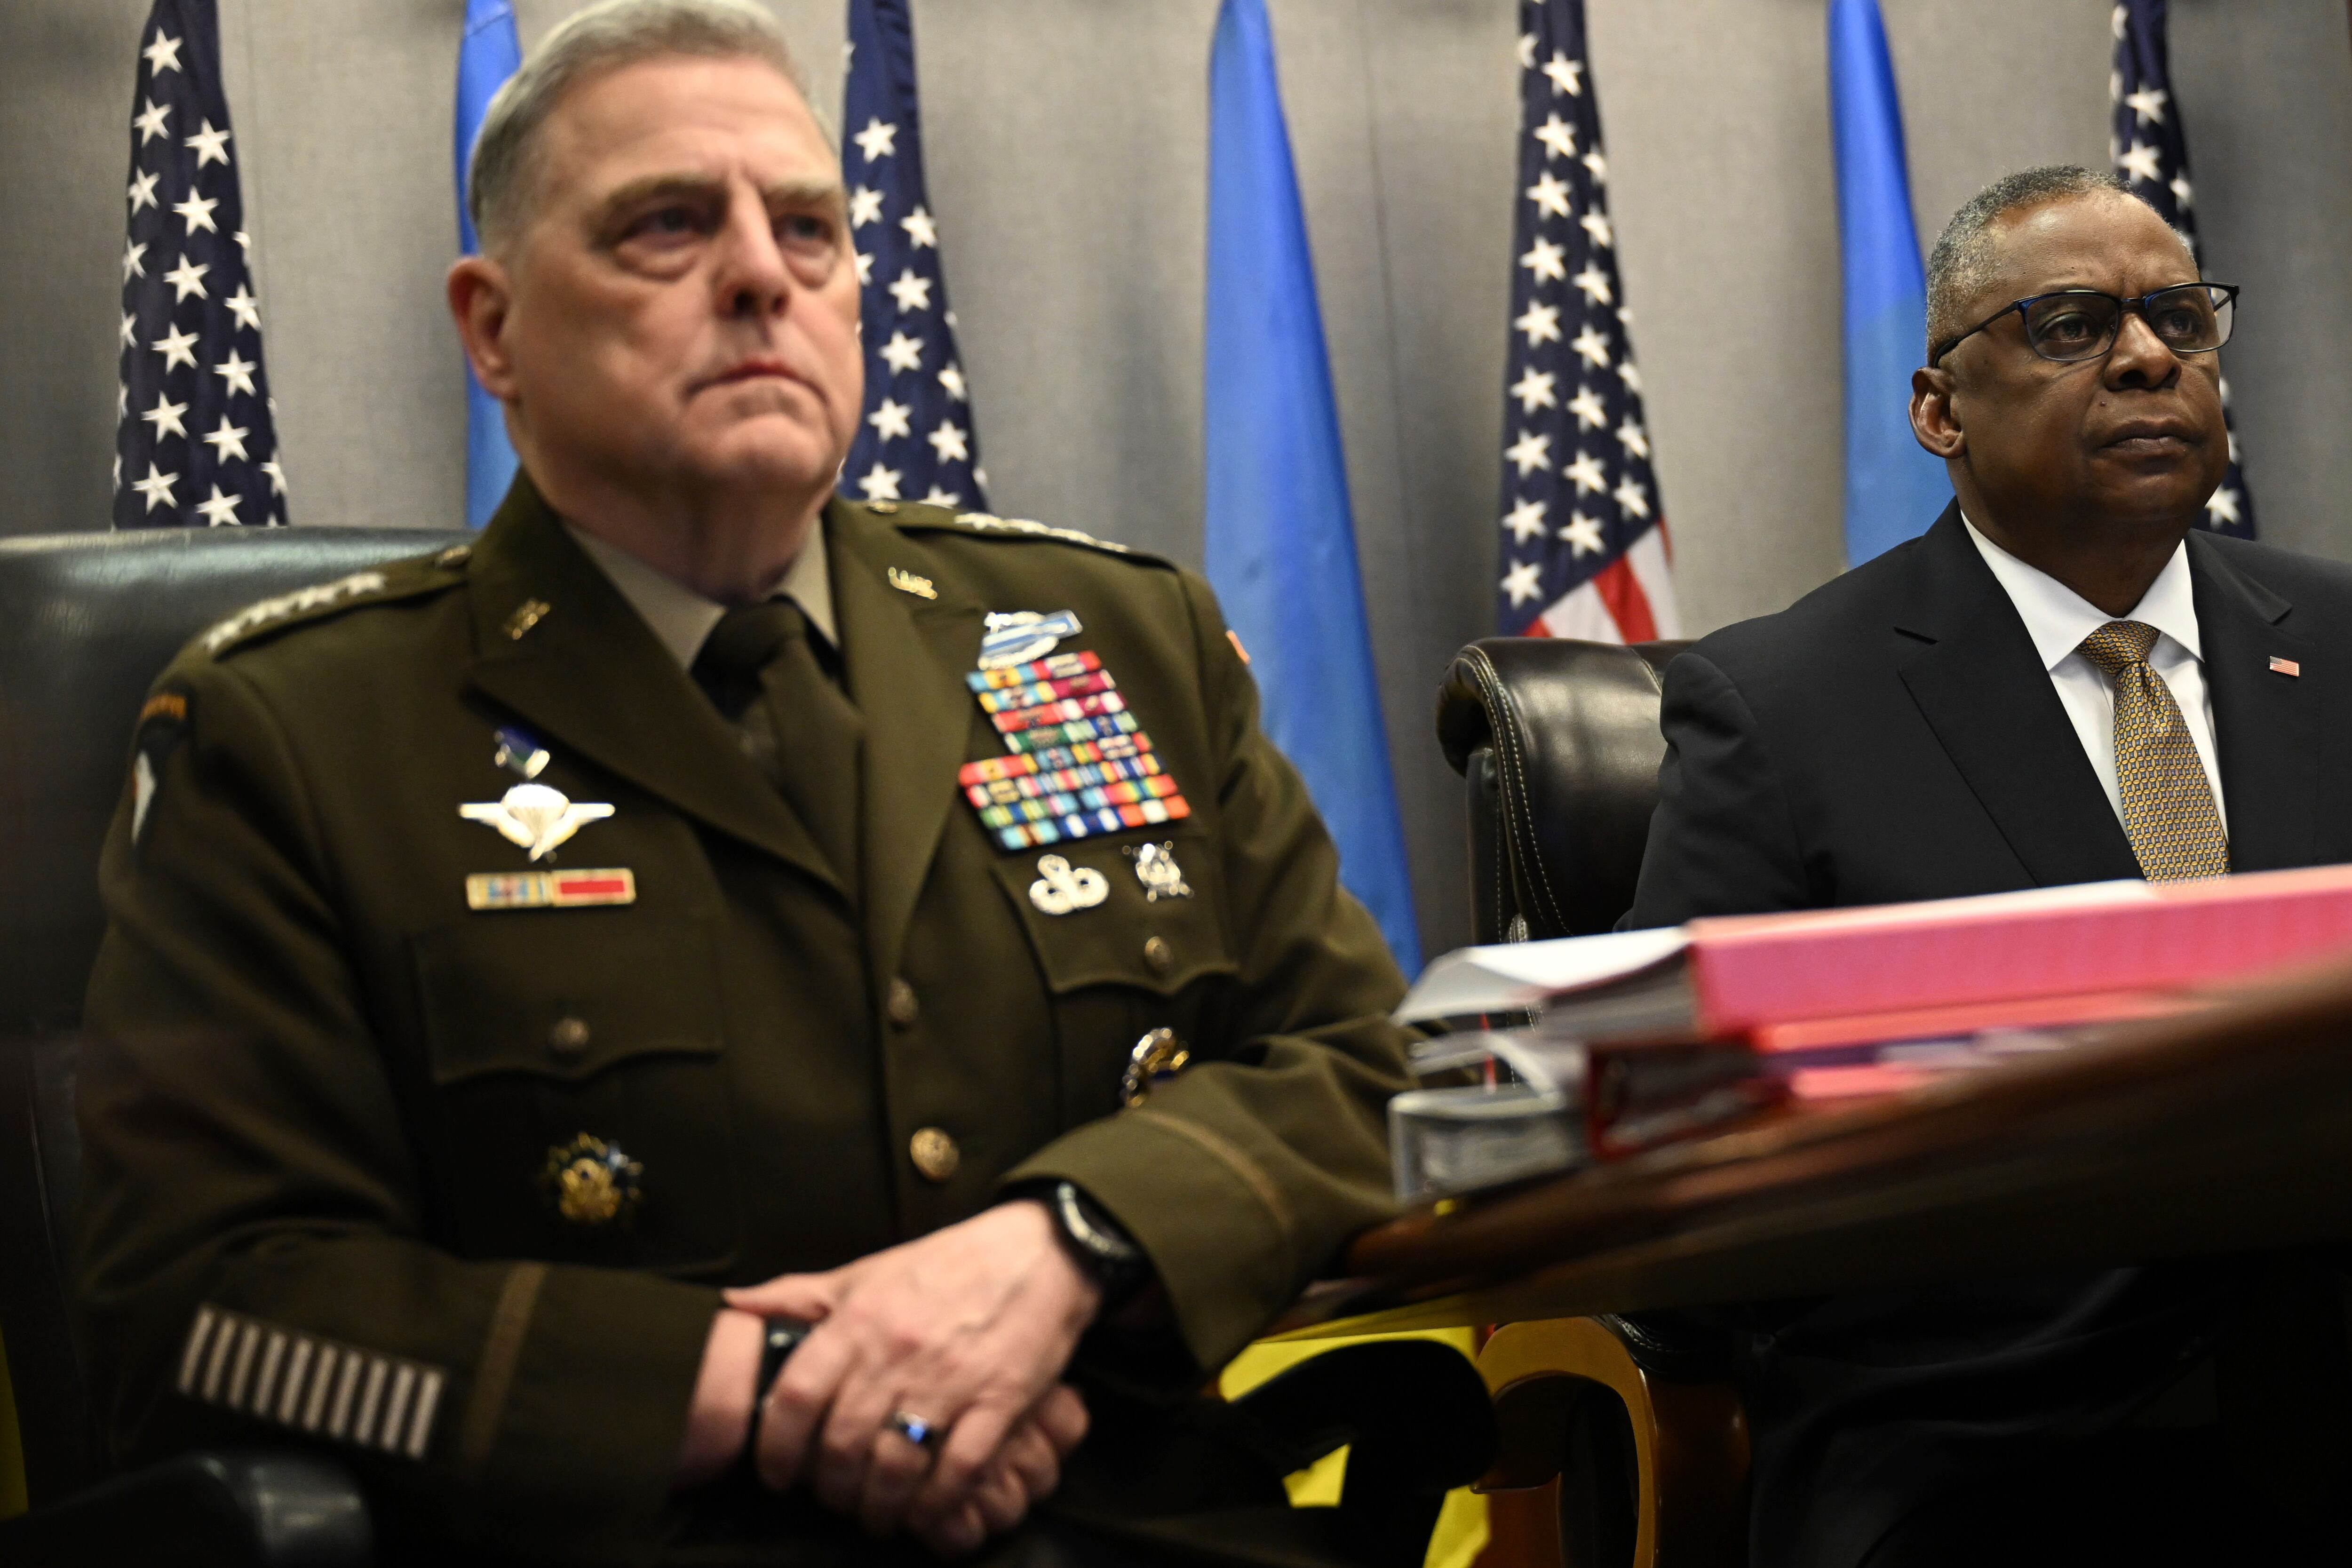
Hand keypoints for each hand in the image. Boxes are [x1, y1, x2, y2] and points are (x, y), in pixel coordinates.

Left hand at [725, 1199, 1102, 1537]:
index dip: (776, 1448)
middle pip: (840, 1444)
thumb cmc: (948, 1264)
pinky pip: (957, 1470)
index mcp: (860, 1319)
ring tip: (877, 1514)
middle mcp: (897, 1351)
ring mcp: (951, 1379)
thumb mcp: (867, 1271)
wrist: (1040, 1250)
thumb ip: (800, 1293)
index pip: (795, 1398)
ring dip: (878, 1506)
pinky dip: (936, 1503)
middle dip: (830, 1489)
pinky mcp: (1000, 1400)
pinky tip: (926, 1511)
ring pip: (894, 1467)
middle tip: (834, 1499)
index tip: (778, 1474)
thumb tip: (733, 1303)